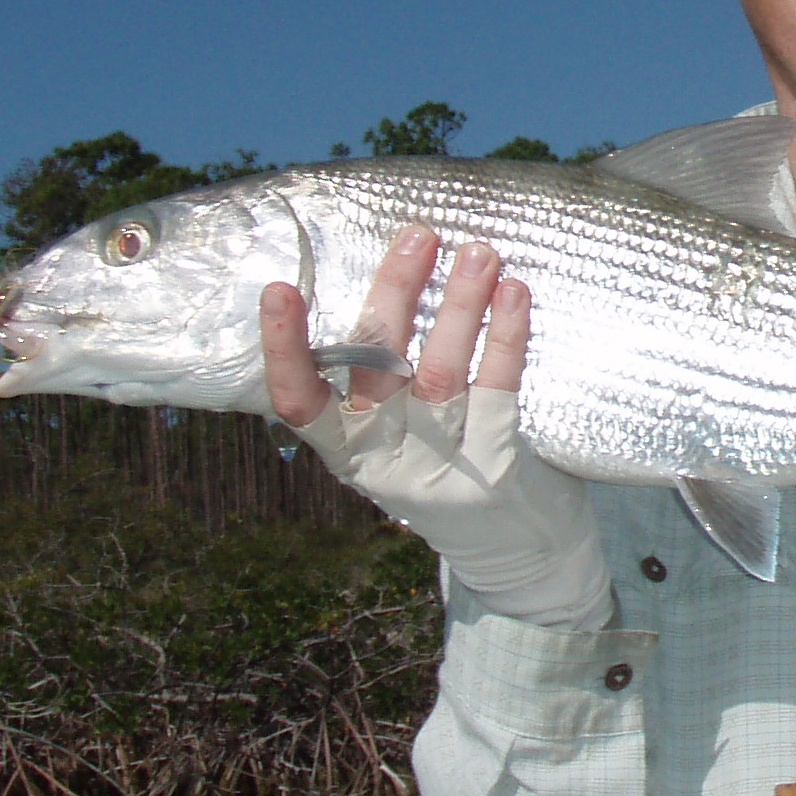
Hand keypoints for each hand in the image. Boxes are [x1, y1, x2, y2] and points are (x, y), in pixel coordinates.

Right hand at [261, 229, 611, 632]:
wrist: (517, 559)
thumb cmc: (450, 475)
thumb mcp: (399, 443)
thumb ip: (382, 382)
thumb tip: (394, 277)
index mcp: (349, 453)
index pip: (300, 402)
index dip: (285, 350)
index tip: (279, 290)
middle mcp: (386, 460)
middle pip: (377, 365)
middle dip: (394, 293)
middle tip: (416, 236)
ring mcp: (441, 466)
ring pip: (440, 373)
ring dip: (458, 304)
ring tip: (476, 251)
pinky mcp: (494, 467)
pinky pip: (497, 390)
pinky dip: (506, 336)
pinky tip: (515, 293)